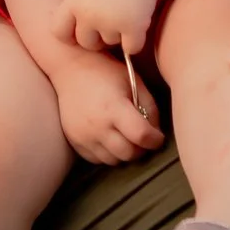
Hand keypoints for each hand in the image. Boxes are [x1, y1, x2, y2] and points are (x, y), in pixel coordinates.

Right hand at [47, 50, 164, 164]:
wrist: (71, 69)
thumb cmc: (106, 71)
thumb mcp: (134, 82)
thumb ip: (150, 107)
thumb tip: (156, 133)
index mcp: (114, 107)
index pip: (141, 136)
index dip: (155, 140)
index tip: (158, 137)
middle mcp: (97, 126)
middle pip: (129, 154)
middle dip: (141, 149)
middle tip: (143, 137)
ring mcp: (83, 136)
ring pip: (114, 161)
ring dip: (124, 152)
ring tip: (126, 137)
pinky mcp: (74, 142)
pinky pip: (97, 159)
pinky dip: (108, 153)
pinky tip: (110, 138)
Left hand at [60, 0, 165, 53]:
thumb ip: (85, 0)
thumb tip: (85, 24)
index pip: (59, 31)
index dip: (72, 34)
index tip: (85, 29)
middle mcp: (88, 14)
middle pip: (87, 43)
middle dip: (100, 37)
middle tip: (116, 18)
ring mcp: (109, 22)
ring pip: (113, 43)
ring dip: (122, 33)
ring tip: (132, 7)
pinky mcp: (132, 27)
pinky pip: (132, 48)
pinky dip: (139, 39)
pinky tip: (143, 17)